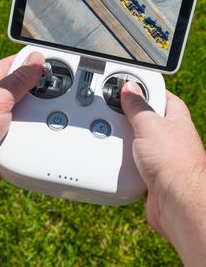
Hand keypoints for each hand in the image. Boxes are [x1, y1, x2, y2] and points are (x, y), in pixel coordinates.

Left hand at [0, 52, 43, 201]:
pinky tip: (47, 129)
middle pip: (26, 90)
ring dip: (40, 113)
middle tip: (56, 86)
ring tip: (52, 110)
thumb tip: (35, 61)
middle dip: (40, 88)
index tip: (46, 58)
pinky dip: (40, 131)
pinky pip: (32, 133)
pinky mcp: (14, 142)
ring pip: (31, 112)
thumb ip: (18, 81)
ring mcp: (6, 124)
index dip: (28, 61)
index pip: (11, 67)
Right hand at [121, 81, 205, 265]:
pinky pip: (132, 157)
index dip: (142, 88)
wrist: (176, 203)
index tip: (125, 84)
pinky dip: (123, 157)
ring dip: (124, 138)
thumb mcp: (150, 125)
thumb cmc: (175, 164)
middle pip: (144, 116)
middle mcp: (168, 134)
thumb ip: (138, 106)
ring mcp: (159, 152)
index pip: (158, 95)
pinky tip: (117, 155)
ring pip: (136, 138)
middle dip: (128, 115)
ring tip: (112, 134)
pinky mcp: (149, 170)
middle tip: (113, 110)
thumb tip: (130, 89)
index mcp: (174, 117)